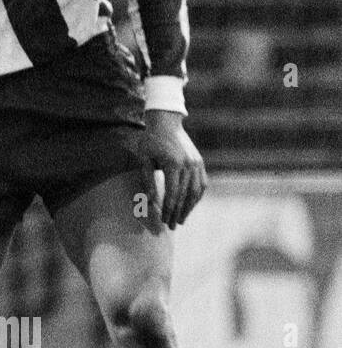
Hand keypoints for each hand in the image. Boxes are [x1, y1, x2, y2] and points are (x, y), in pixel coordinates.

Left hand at [140, 109, 207, 229]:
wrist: (166, 122)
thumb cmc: (150, 141)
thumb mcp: (144, 159)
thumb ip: (148, 180)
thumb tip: (151, 202)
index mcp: (173, 164)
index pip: (172, 194)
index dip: (168, 210)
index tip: (164, 221)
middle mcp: (188, 165)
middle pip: (185, 196)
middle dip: (178, 212)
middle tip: (172, 226)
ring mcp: (197, 163)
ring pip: (196, 192)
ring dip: (189, 208)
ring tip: (182, 219)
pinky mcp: (200, 162)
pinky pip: (202, 184)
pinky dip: (197, 197)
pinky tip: (190, 205)